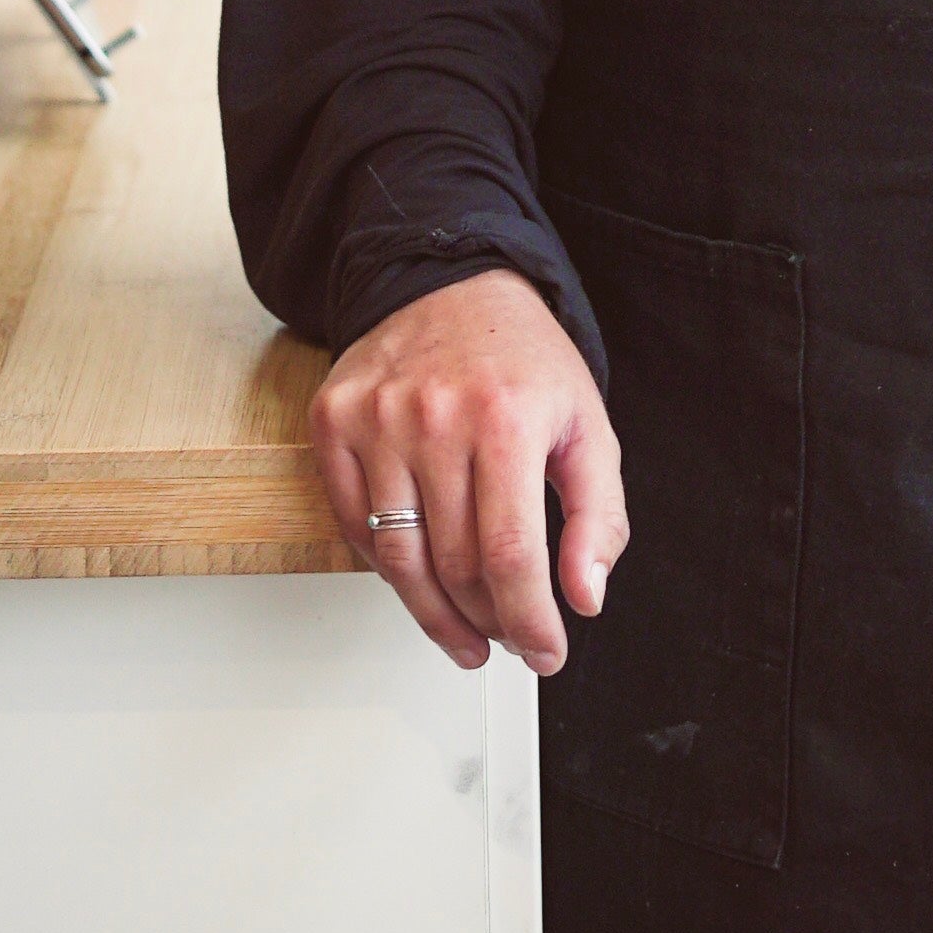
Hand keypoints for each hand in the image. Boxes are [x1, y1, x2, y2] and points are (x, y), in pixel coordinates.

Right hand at [308, 267, 627, 675]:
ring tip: (467, 634)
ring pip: (400, 560)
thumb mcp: (587, 427)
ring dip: (437, 615)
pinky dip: (388, 568)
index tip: (546, 650)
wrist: (450, 282)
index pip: (512, 556)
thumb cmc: (521, 360)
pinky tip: (421, 578)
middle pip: (456, 566)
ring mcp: (377, 419)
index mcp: (506, 418)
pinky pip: (355, 527)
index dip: (531, 622)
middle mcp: (436, 417)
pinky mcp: (334, 420)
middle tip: (510, 635)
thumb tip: (583, 597)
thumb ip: (598, 517)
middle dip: (491, 621)